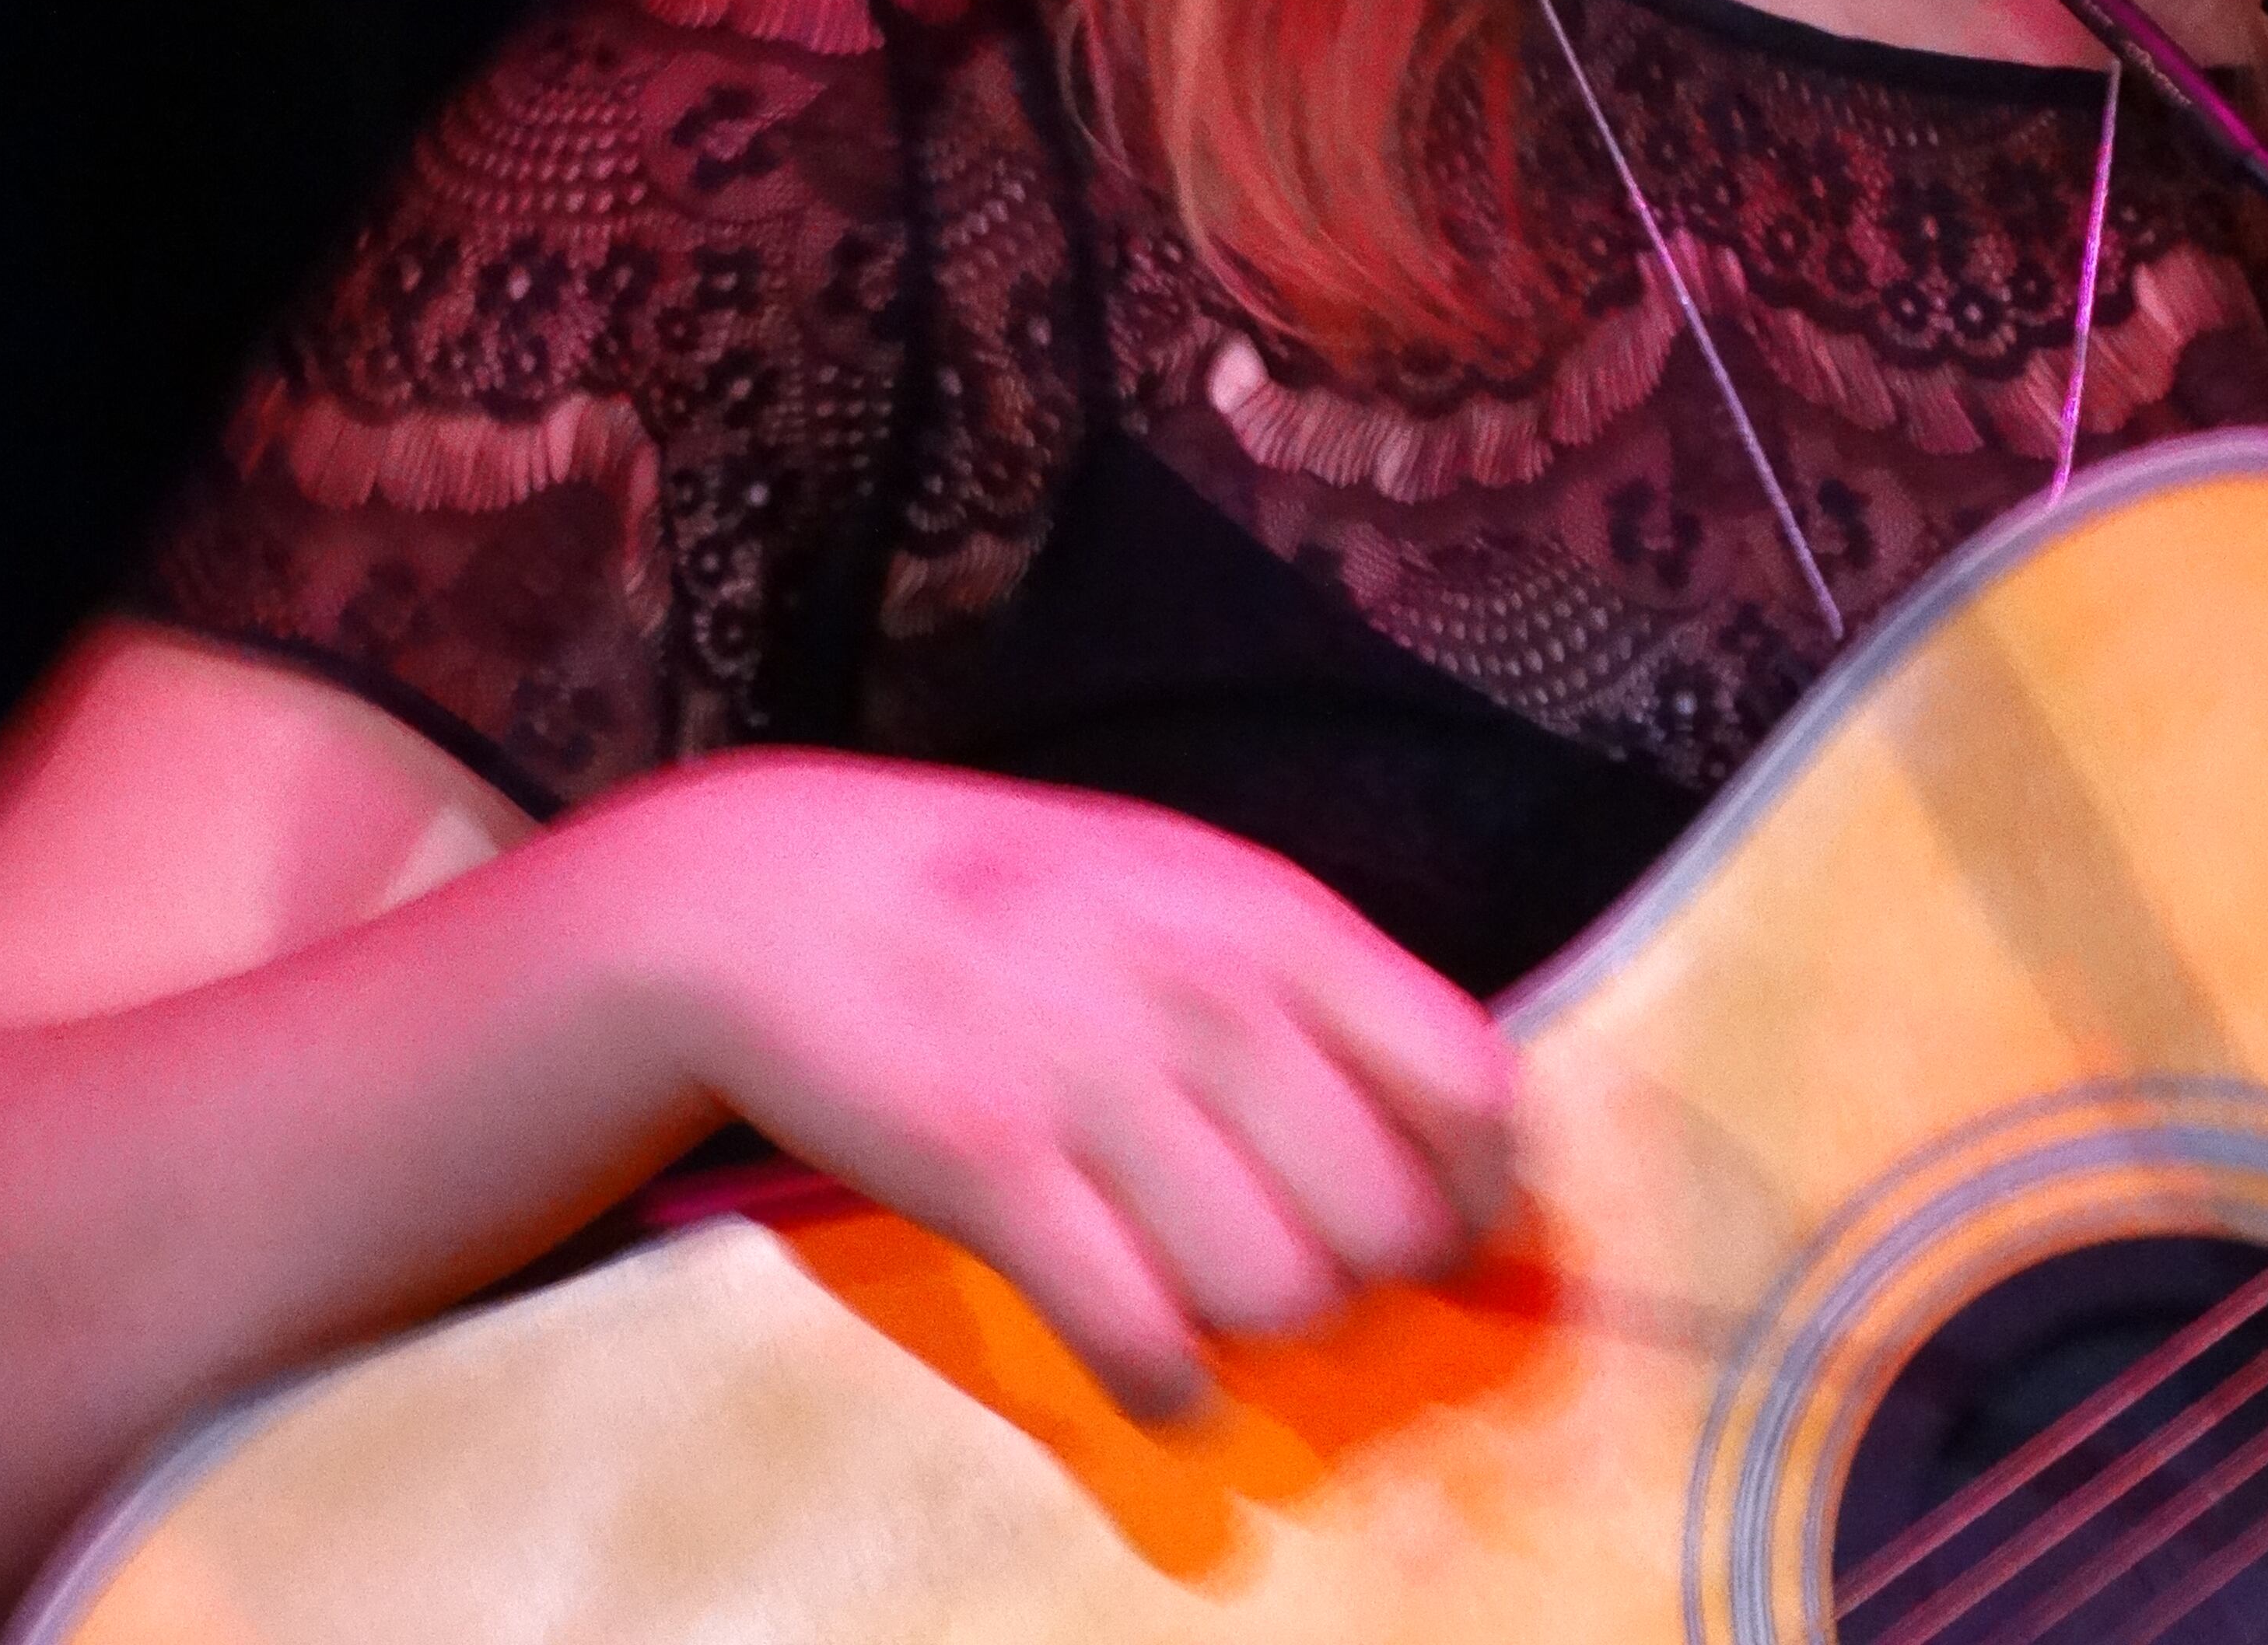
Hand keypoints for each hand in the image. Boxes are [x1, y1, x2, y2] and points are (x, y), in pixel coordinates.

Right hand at [596, 754, 1518, 1416]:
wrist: (788, 892)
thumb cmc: (1017, 901)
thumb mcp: (1194, 887)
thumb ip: (1318, 992)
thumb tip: (1446, 1136)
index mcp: (1275, 920)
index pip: (1471, 1085)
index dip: (1479, 1186)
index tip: (1439, 1221)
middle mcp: (1208, 995)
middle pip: (1386, 1222)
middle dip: (1366, 1277)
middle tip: (1306, 1263)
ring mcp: (1097, 1081)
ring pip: (1277, 1294)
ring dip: (1258, 1329)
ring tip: (1210, 1292)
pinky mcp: (992, 1168)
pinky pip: (1141, 1341)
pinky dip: (1161, 1380)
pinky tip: (1142, 1347)